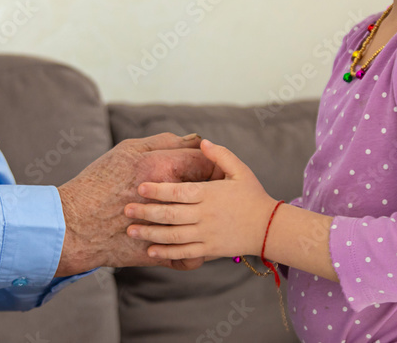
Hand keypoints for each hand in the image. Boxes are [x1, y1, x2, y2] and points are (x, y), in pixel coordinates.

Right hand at [54, 132, 217, 275]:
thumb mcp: (127, 150)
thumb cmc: (100, 182)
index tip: (212, 167)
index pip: (206, 162)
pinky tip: (190, 241)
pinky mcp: (163, 253)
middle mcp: (170, 197)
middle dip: (214, 191)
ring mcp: (168, 228)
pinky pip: (193, 256)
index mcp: (162, 168)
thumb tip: (193, 141)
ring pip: (205, 226)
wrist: (75, 224)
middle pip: (210, 193)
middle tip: (211, 190)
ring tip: (201, 215)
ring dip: (207, 221)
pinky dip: (195, 251)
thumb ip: (163, 143)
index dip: (214, 164)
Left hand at [123, 139, 276, 260]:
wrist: (270, 228)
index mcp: (210, 194)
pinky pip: (184, 253)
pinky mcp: (210, 249)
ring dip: (150, 234)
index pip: (179, 192)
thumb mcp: (240, 170)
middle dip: (146, 213)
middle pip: (171, 215)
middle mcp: (205, 215)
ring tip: (130, 231)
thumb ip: (220, 155)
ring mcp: (207, 234)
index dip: (158, 190)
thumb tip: (202, 142)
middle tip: (126, 210)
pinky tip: (150, 251)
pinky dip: (166, 253)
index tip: (140, 187)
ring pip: (173, 236)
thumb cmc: (253, 195)